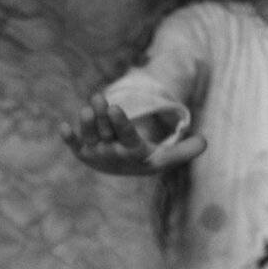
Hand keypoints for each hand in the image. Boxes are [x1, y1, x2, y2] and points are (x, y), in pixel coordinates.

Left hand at [61, 93, 203, 174]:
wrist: (125, 170)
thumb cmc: (149, 158)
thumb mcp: (168, 157)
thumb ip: (186, 150)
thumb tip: (206, 142)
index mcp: (132, 152)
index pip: (126, 136)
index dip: (120, 123)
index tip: (116, 107)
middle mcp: (112, 153)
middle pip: (106, 132)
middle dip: (101, 116)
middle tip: (99, 98)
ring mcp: (96, 153)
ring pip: (89, 135)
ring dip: (86, 122)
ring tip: (88, 106)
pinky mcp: (83, 152)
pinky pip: (74, 145)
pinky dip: (68, 138)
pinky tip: (62, 128)